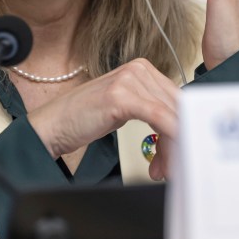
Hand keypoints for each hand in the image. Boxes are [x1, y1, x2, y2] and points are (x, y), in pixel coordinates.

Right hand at [28, 58, 178, 179]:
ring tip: (160, 170)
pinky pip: (158, 117)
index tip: (186, 150)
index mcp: (143, 68)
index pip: (177, 99)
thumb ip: (152, 108)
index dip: (185, 126)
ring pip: (169, 115)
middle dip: (178, 141)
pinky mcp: (121, 95)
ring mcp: (130, 79)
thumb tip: (181, 126)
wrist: (52, 124)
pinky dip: (168, 138)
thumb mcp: (126, 107)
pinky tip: (166, 158)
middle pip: (176, 107)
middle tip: (173, 168)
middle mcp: (139, 69)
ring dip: (170, 148)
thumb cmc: (85, 118)